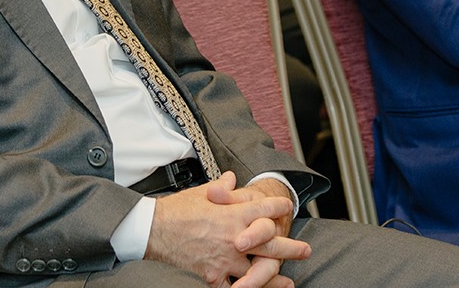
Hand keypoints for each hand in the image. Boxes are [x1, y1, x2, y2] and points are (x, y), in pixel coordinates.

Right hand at [143, 171, 308, 286]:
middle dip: (291, 247)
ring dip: (275, 276)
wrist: (153, 230)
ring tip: (288, 281)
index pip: (266, 209)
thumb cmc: (177, 210)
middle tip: (305, 250)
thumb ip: (222, 187)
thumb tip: (230, 179)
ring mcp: (226, 260)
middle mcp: (236, 237)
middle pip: (272, 244)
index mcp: (235, 214)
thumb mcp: (202, 191)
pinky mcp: (213, 277)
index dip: (279, 208)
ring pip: (258, 271)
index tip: (287, 208)